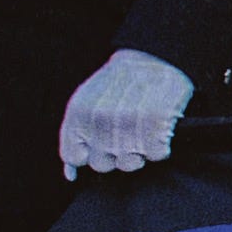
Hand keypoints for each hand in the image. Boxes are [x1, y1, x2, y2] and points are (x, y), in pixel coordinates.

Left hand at [58, 48, 194, 178]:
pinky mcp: (156, 124)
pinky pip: (156, 155)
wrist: (156, 57)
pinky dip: (160, 146)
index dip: (90, 153)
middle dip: (114, 153)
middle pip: (103, 164)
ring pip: (130, 163)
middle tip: (126, 132)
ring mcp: (128, 123)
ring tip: (143, 130)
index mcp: (79, 114)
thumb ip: (74, 137)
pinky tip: (158, 128)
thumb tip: (71, 174)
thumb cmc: (120, 83)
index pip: (74, 156)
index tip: (102, 142)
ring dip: (139, 151)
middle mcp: (100, 120)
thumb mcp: (86, 103)